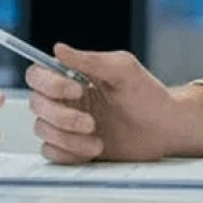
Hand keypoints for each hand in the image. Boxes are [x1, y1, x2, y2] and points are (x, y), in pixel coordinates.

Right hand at [24, 44, 202, 164]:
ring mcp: (68, 126)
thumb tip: (59, 49)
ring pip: (42, 131)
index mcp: (74, 78)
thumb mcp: (123, 70)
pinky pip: (51, 153)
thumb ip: (90, 59)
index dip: (49, 84)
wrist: (166, 129)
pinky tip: (92, 149)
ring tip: (97, 140)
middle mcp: (66, 101)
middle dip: (62, 117)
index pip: (38, 76)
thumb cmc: (148, 96)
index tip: (77, 90)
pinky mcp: (73, 148)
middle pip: (36, 105)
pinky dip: (69, 153)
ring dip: (68, 138)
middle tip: (91, 122)